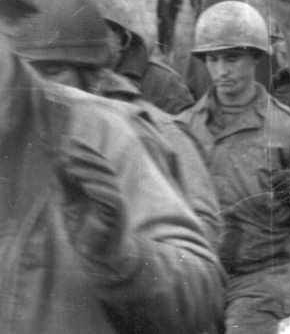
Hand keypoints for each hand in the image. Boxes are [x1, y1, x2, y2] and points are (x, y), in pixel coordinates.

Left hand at [59, 138, 125, 260]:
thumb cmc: (88, 231)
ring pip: (110, 181)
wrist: (102, 255)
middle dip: (89, 159)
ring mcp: (119, 203)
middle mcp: (114, 191)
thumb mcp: (71, 205)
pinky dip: (101, 191)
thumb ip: (67, 186)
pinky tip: (87, 187)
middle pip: (106, 169)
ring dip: (91, 174)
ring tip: (73, 171)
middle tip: (70, 154)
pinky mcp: (121, 215)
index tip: (72, 140)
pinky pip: (114, 199)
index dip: (88, 151)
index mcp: (104, 187)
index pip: (99, 164)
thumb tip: (61, 164)